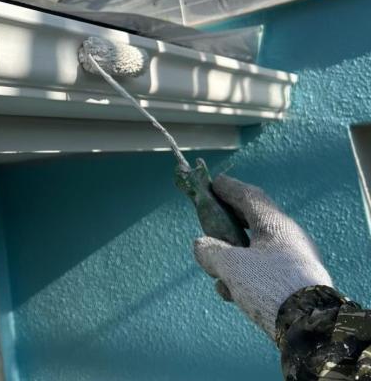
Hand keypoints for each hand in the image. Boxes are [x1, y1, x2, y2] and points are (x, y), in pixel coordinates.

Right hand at [193, 175, 332, 337]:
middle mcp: (289, 238)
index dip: (228, 188)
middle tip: (209, 222)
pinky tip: (230, 293)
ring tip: (215, 271)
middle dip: (227, 224)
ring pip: (256, 251)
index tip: (212, 183)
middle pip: (252, 223)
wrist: (309, 327)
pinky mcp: (295, 284)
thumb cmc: (269, 286)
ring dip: (232, 257)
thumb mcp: (230, 265)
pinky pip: (263, 272)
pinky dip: (244, 276)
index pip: (249, 196)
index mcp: (276, 225)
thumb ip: (209, 250)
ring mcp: (294, 262)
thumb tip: (201, 245)